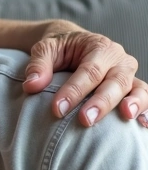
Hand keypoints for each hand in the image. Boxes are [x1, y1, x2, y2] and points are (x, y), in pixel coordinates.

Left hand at [22, 31, 147, 127]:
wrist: (75, 44)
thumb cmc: (60, 49)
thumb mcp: (45, 49)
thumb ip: (38, 65)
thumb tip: (32, 86)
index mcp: (99, 47)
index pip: (88, 70)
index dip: (74, 91)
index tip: (57, 109)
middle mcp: (119, 60)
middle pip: (115, 81)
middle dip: (101, 102)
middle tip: (85, 120)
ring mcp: (129, 75)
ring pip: (138, 88)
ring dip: (134, 104)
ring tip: (126, 116)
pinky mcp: (133, 88)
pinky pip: (146, 97)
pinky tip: (144, 125)